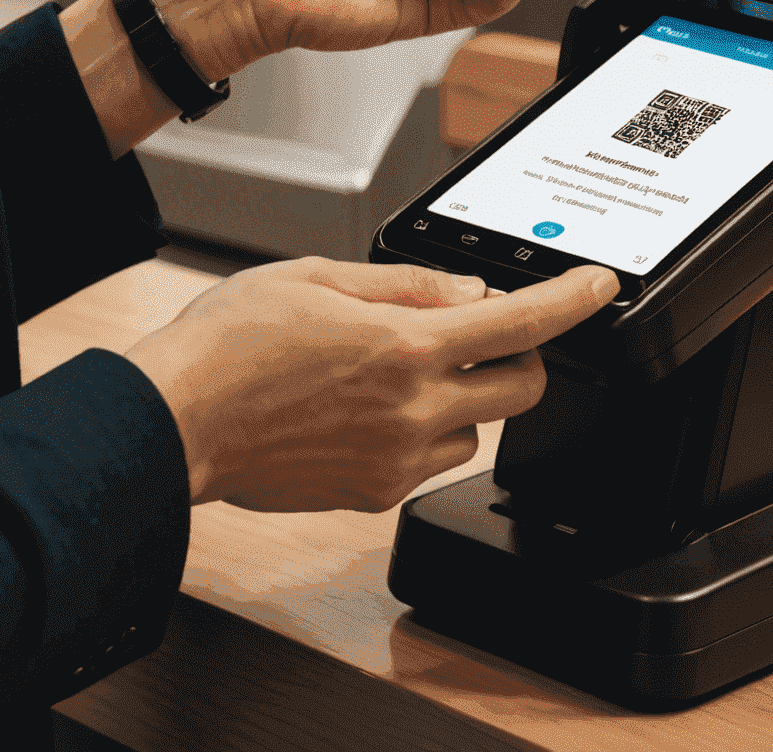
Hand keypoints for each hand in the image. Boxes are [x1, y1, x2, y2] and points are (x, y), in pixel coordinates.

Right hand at [124, 257, 619, 510]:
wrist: (174, 419)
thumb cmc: (232, 342)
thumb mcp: (321, 278)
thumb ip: (407, 285)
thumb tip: (467, 293)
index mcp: (405, 346)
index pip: (519, 323)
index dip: (572, 301)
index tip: (598, 287)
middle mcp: (412, 409)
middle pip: (520, 390)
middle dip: (519, 357)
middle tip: (486, 334)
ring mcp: (394, 460)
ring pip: (473, 429)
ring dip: (462, 397)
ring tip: (394, 370)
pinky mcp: (372, 494)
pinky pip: (426, 460)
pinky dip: (418, 431)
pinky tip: (363, 407)